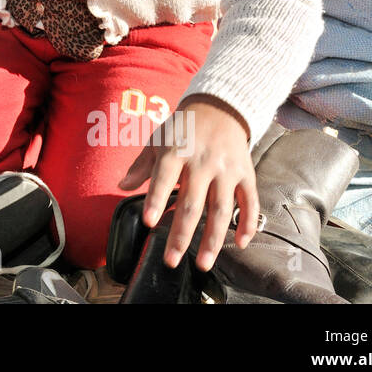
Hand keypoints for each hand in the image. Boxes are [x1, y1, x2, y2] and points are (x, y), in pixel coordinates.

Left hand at [118, 95, 258, 270]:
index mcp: (176, 151)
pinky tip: (240, 244)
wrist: (219, 109)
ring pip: (220, 209)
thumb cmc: (182, 129)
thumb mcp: (157, 141)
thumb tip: (122, 187)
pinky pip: (249, 202)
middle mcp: (202, 162)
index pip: (163, 177)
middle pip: (192, 203)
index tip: (149, 223)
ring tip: (203, 263)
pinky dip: (247, 223)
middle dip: (181, 234)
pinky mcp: (245, 174)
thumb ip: (142, 166)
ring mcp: (226, 170)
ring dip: (212, 239)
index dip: (155, 199)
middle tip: (171, 260)